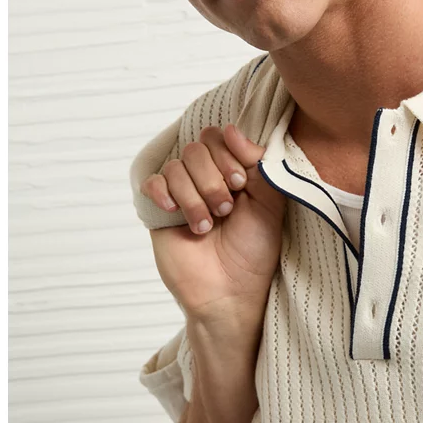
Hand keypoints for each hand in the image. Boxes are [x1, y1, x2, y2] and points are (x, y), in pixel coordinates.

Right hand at [139, 124, 286, 325]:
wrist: (230, 291)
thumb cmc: (254, 250)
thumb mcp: (269, 202)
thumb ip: (257, 162)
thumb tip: (232, 131)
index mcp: (232, 171)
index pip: (219, 137)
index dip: (228, 154)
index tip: (240, 184)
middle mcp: (206, 178)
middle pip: (196, 149)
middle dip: (213, 179)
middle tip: (226, 209)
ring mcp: (181, 193)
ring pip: (176, 167)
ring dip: (194, 196)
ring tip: (206, 225)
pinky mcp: (160, 211)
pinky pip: (152, 183)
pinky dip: (163, 193)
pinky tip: (175, 213)